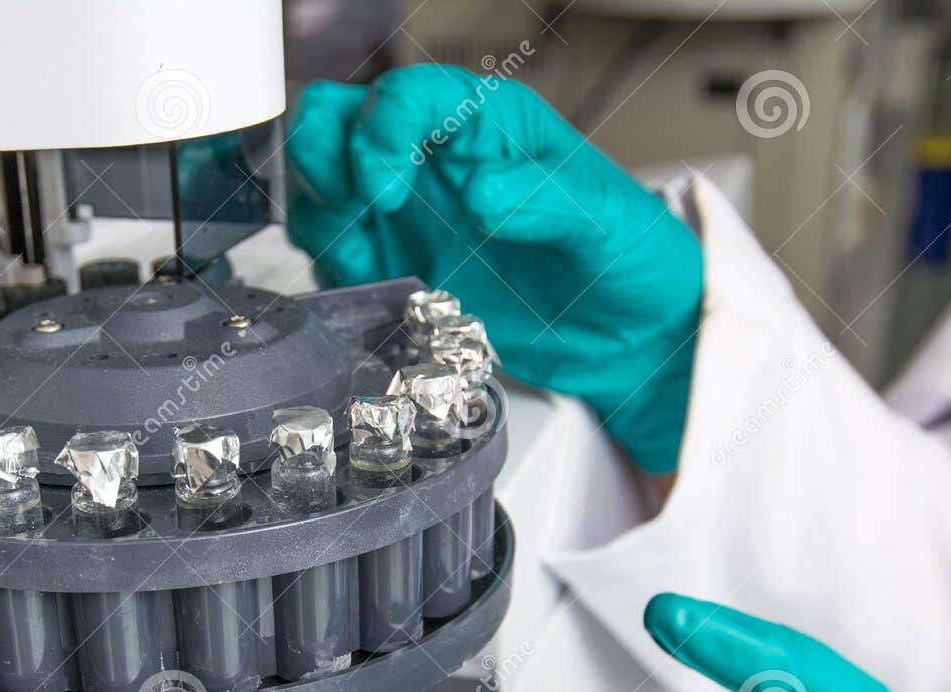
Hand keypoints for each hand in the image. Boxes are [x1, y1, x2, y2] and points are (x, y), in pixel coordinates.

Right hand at [286, 64, 702, 473]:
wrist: (629, 335)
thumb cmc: (628, 258)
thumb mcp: (604, 220)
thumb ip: (544, 199)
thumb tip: (480, 190)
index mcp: (483, 124)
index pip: (401, 96)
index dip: (377, 134)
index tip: (387, 190)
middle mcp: (434, 160)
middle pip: (335, 121)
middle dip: (322, 161)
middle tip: (356, 215)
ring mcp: (410, 214)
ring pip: (321, 184)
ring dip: (321, 218)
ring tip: (360, 261)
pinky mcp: (399, 267)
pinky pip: (334, 254)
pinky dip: (331, 271)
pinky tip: (372, 291)